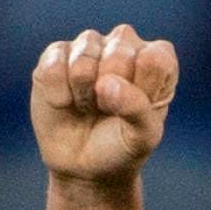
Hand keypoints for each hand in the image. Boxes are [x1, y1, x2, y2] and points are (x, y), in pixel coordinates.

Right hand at [31, 25, 179, 192]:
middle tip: (107, 110)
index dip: (142, 92)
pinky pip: (53, 66)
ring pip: (83, 59)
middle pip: (118, 54)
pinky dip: (58, 94)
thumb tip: (105, 83)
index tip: (136, 112)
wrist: (83, 166)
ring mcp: (88, 46)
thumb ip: (136, 108)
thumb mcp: (142, 137)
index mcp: (157, 58)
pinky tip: (65, 101)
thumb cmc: (121, 146)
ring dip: (83, 95)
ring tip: (87, 106)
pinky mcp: (55, 55)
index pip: (154, 60)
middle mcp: (124, 43)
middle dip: (109, 94)